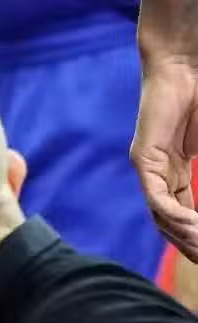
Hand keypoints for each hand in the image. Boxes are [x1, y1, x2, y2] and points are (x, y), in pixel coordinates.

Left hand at [132, 55, 197, 258]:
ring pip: (162, 215)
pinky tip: (190, 226)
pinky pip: (157, 196)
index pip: (184, 212)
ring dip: (182, 235)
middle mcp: (159, 175)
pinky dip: (173, 214)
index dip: (196, 234)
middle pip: (170, 221)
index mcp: (176, 172)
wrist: (184, 64)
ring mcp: (149, 168)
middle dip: (188, 243)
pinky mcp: (143, 159)